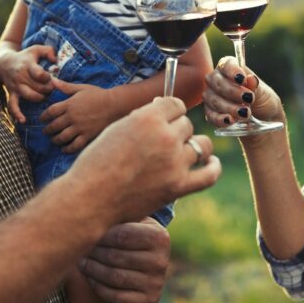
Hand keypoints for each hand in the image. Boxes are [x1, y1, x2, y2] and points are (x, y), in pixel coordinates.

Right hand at [0, 45, 56, 122]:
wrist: (4, 63)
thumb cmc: (25, 56)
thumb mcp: (36, 49)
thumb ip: (49, 51)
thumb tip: (56, 61)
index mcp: (28, 64)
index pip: (39, 74)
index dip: (48, 78)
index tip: (52, 77)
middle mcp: (21, 76)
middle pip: (38, 87)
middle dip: (48, 89)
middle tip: (52, 88)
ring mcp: (16, 86)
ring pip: (29, 96)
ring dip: (40, 98)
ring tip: (45, 96)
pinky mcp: (12, 94)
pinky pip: (12, 106)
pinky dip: (17, 114)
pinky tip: (23, 121)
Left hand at [41, 79, 113, 152]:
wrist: (114, 105)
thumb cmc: (98, 95)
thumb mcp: (81, 88)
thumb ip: (66, 86)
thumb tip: (52, 80)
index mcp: (69, 104)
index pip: (51, 111)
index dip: (44, 116)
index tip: (42, 119)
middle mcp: (72, 117)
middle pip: (54, 126)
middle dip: (47, 130)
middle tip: (45, 132)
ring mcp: (80, 127)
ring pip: (62, 137)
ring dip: (55, 140)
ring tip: (54, 140)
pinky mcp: (87, 136)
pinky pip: (74, 145)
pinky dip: (67, 149)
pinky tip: (64, 148)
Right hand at [72, 97, 220, 223]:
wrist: (90, 198)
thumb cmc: (97, 163)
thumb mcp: (117, 129)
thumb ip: (143, 120)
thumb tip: (163, 112)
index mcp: (148, 118)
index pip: (175, 104)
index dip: (170, 111)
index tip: (165, 118)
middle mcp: (165, 137)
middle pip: (186, 124)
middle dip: (175, 131)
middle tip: (161, 142)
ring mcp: (175, 163)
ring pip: (201, 144)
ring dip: (193, 146)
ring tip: (184, 151)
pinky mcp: (179, 187)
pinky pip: (210, 174)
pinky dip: (214, 167)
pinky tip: (212, 162)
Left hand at [79, 218, 169, 302]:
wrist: (148, 262)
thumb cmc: (133, 234)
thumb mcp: (132, 221)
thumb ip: (117, 216)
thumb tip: (90, 210)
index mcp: (159, 237)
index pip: (121, 235)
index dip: (99, 235)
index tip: (85, 233)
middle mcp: (161, 261)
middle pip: (116, 257)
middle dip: (94, 253)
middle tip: (78, 249)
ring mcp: (157, 282)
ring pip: (114, 277)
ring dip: (93, 270)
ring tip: (81, 262)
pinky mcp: (151, 299)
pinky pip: (117, 297)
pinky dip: (99, 288)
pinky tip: (90, 278)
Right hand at [203, 57, 284, 131]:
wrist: (264, 120)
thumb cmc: (262, 100)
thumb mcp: (264, 93)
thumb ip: (255, 86)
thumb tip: (250, 79)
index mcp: (230, 68)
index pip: (226, 64)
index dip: (232, 71)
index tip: (242, 79)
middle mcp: (217, 80)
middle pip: (217, 82)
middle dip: (232, 91)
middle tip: (249, 98)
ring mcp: (211, 96)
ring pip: (214, 100)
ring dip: (229, 107)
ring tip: (245, 113)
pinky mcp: (210, 113)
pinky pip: (211, 115)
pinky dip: (220, 119)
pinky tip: (230, 121)